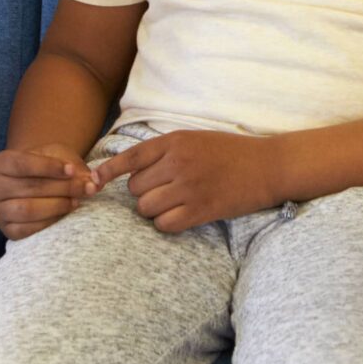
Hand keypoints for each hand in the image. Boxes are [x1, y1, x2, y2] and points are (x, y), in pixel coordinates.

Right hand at [0, 143, 99, 239]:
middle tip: (87, 187)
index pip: (23, 164)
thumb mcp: (55, 156)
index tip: (73, 170)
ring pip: (28, 210)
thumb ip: (72, 165)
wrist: (32, 182)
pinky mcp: (7, 230)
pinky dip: (51, 221)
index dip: (49, 167)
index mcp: (0, 163)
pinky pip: (29, 229)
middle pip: (30, 188)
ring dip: (57, 206)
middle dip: (63, 188)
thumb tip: (94, 182)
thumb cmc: (44, 166)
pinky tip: (66, 212)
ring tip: (77, 200)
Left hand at [93, 129, 283, 233]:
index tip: (94, 180)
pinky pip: (165, 224)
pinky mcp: (201, 210)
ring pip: (147, 208)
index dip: (108, 171)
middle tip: (163, 191)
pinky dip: (167, 223)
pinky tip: (180, 216)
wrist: (267, 166)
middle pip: (136, 188)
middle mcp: (178, 163)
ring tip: (172, 204)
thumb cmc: (231, 152)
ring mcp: (189, 187)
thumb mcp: (195, 139)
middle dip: (144, 193)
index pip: (130, 158)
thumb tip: (132, 168)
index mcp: (174, 142)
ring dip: (154, 210)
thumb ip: (165, 150)